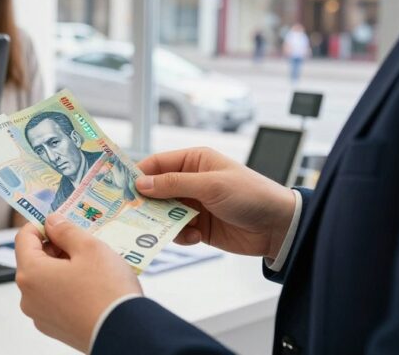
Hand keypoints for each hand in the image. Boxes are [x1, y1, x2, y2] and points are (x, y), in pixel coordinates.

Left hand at [15, 214, 141, 351]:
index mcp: (31, 274)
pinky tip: (91, 285)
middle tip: (82, 241)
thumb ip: (66, 230)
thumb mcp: (89, 247)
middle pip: (34, 259)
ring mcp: (40, 316)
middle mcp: (29, 297)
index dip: (41, 224)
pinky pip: (55, 299)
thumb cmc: (107, 290)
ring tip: (91, 264)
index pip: (24, 237)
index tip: (60, 220)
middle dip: (56, 246)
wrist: (126, 333)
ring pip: (46, 280)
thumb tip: (52, 222)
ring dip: (63, 267)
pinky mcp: (55, 328)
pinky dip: (67, 287)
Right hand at [137, 147, 296, 259]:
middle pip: (156, 190)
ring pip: (164, 213)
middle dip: (147, 203)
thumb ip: (174, 184)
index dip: (138, 175)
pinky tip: (196, 237)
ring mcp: (195, 204)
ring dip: (165, 222)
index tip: (119, 188)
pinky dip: (182, 235)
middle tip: (133, 215)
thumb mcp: (211, 185)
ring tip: (176, 228)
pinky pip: (178, 230)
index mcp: (194, 161)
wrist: (279, 226)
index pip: (157, 164)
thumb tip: (141, 183)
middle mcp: (192, 181)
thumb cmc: (250, 195)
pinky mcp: (200, 226)